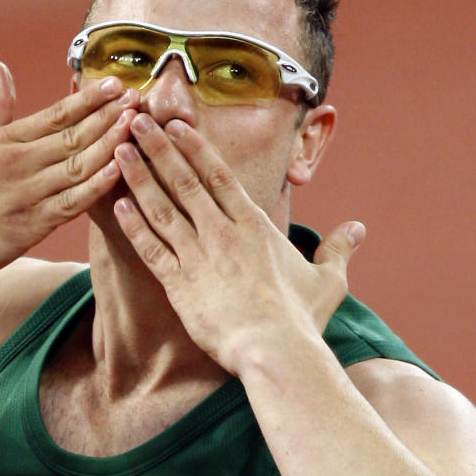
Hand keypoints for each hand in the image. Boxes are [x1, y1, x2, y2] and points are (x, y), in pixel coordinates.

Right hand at [0, 61, 138, 284]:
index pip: (55, 114)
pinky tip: (119, 170)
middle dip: (108, 116)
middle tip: (139, 99)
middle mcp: (16, 163)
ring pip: (77, 166)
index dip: (88, 99)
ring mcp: (24, 195)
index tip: (116, 84)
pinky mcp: (29, 226)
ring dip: (110, 145)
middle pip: (72, 136)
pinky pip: (72, 203)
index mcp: (3, 141)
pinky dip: (96, 185)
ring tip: (136, 127)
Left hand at [111, 114, 364, 373]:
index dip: (195, 148)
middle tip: (135, 123)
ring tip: (119, 153)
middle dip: (158, 149)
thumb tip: (359, 229)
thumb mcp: (326, 280)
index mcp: (253, 226)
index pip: (219, 175)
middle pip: (184, 182)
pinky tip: (116, 205)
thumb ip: (338, 249)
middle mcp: (221, 233)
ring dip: (139, 179)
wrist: (275, 352)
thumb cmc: (300, 319)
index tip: (175, 125)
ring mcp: (198, 257)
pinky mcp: (179, 285)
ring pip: (161, 209)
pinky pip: (150, 249)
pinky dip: (133, 227)